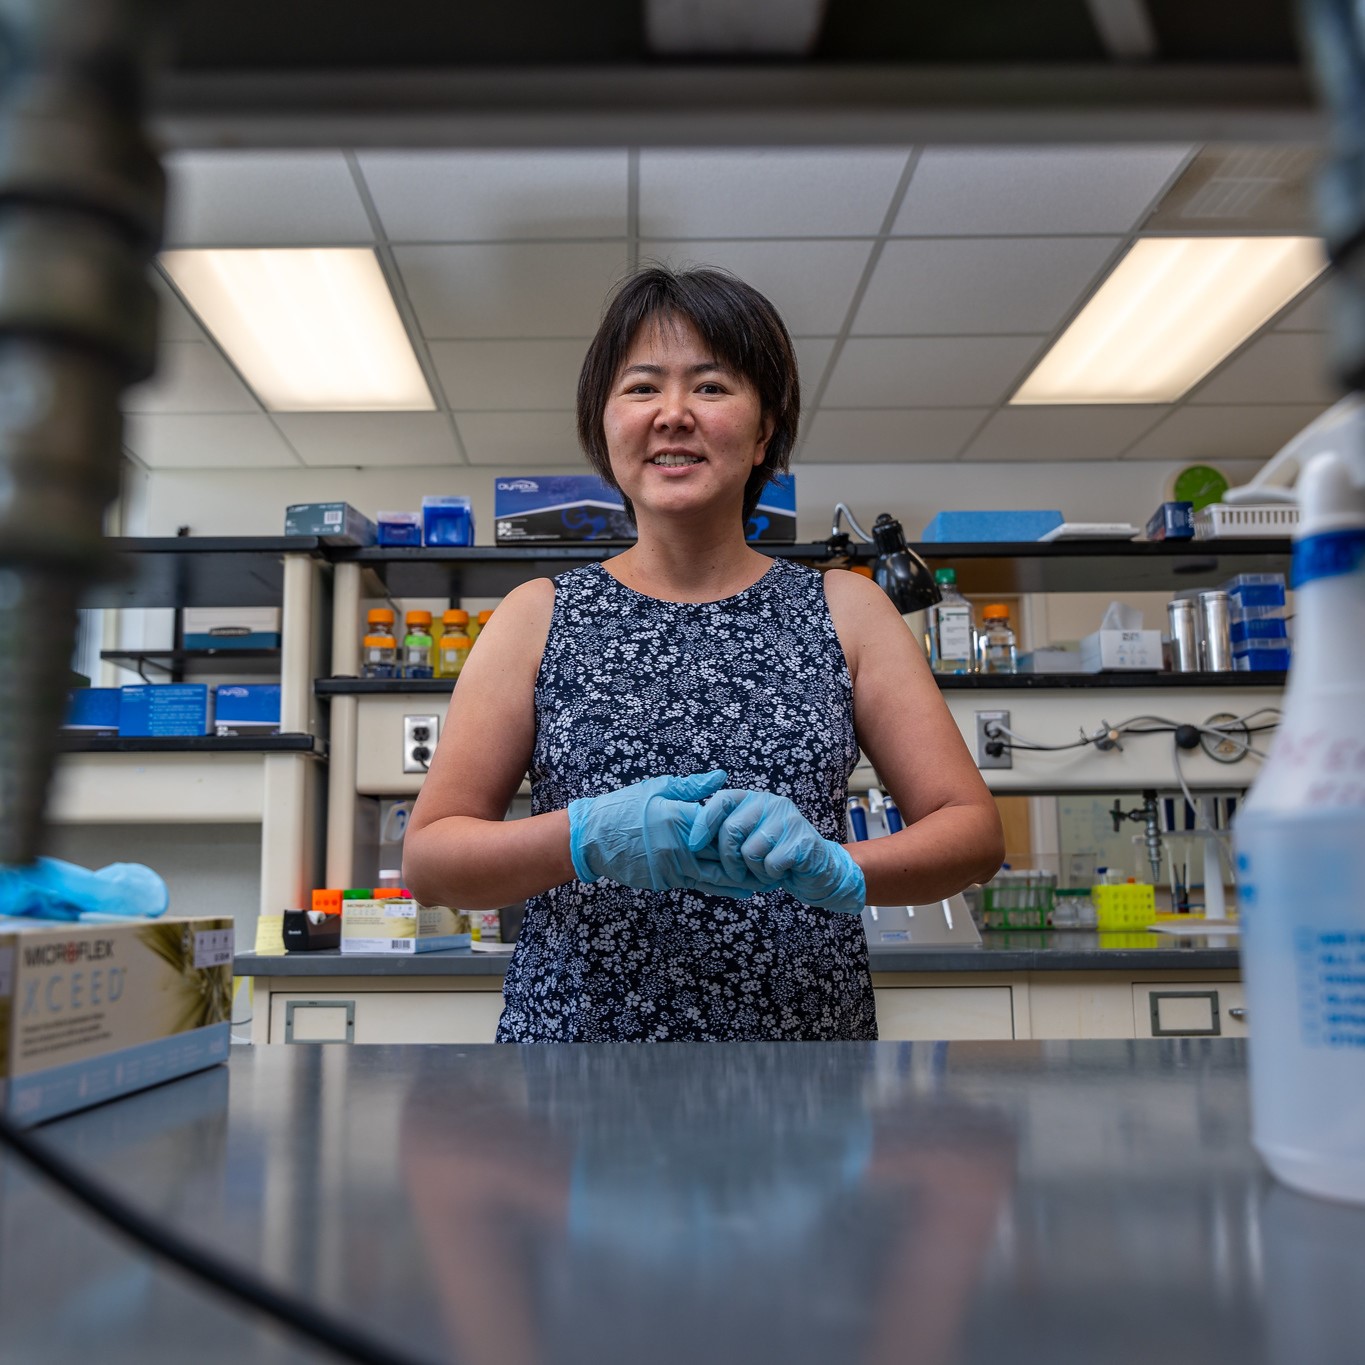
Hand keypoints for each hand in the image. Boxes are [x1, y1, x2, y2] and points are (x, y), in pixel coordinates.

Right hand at [567, 771, 764, 897]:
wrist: (592, 837)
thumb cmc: (625, 806)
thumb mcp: (658, 788)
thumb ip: (693, 786)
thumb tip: (722, 778)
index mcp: (679, 819)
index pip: (719, 828)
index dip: (742, 832)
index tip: (763, 834)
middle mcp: (678, 846)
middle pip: (721, 858)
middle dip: (747, 864)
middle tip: (774, 867)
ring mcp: (671, 867)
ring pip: (712, 878)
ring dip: (738, 882)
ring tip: (762, 886)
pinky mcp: (664, 880)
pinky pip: (697, 885)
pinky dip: (718, 889)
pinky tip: (736, 891)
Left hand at [687, 789, 866, 914]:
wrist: (817, 872)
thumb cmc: (774, 856)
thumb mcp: (747, 838)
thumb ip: (725, 833)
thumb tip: (691, 840)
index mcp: (753, 799)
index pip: (721, 800)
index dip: (704, 823)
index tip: (693, 846)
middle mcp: (770, 803)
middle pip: (731, 830)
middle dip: (729, 859)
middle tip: (738, 872)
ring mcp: (789, 819)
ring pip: (750, 851)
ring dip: (753, 870)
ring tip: (766, 869)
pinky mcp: (802, 841)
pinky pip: (770, 864)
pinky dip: (771, 876)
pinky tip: (782, 872)